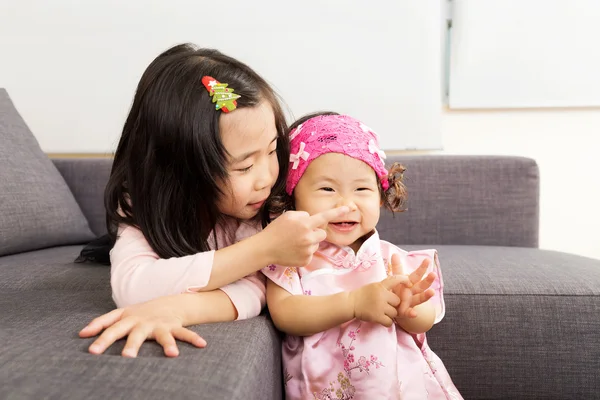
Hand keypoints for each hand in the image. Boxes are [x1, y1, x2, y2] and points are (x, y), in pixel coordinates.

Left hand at [79, 297, 206, 357]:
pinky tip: (202, 345)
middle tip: (127, 358)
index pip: (112, 328)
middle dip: (132, 345)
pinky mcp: (174, 326)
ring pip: (163, 335)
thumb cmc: (139, 313)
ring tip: (172, 355)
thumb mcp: (120, 314)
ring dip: (168, 344)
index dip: (102, 339)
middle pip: (136, 334)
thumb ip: (101, 323)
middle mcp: (143, 322)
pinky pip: (185, 333)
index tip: (92, 351)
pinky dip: (193, 339)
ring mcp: (159, 324)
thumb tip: (81, 334)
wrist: (167, 301)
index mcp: (127, 319)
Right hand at [261, 206, 349, 266]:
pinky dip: (304, 252)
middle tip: (302, 233)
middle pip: (322, 234)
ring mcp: (308, 250)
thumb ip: (303, 216)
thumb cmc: (276, 230)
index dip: (337, 212)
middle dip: (315, 232)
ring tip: (295, 243)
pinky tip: (294, 251)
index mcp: (304, 223)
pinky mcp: (306, 260)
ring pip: (316, 244)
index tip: (347, 208)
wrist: (265, 248)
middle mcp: (308, 237)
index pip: (324, 217)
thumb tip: (312, 220)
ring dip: (310, 242)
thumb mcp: (288, 216)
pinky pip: (311, 254)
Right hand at [349, 275, 409, 326]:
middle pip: (397, 301)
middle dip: (394, 305)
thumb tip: (399, 286)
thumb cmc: (363, 295)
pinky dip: (387, 322)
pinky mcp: (377, 316)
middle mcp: (381, 295)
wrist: (351, 303)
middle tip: (385, 306)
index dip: (404, 280)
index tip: (409, 283)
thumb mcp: (374, 286)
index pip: (395, 279)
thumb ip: (385, 287)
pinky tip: (381, 319)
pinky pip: (389, 322)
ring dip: (390, 314)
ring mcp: (379, 306)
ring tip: (381, 312)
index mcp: (380, 286)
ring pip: (394, 313)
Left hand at [389, 254, 435, 319]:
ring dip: (426, 295)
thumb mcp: (396, 278)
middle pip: (422, 285)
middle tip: (434, 274)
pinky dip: (412, 313)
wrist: (394, 305)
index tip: (427, 260)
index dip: (422, 267)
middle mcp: (413, 292)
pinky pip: (409, 313)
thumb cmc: (397, 289)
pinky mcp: (406, 311)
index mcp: (410, 283)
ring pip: (420, 298)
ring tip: (432, 292)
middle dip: (428, 280)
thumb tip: (394, 253)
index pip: (417, 274)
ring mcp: (411, 301)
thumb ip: (396, 268)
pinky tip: (414, 314)